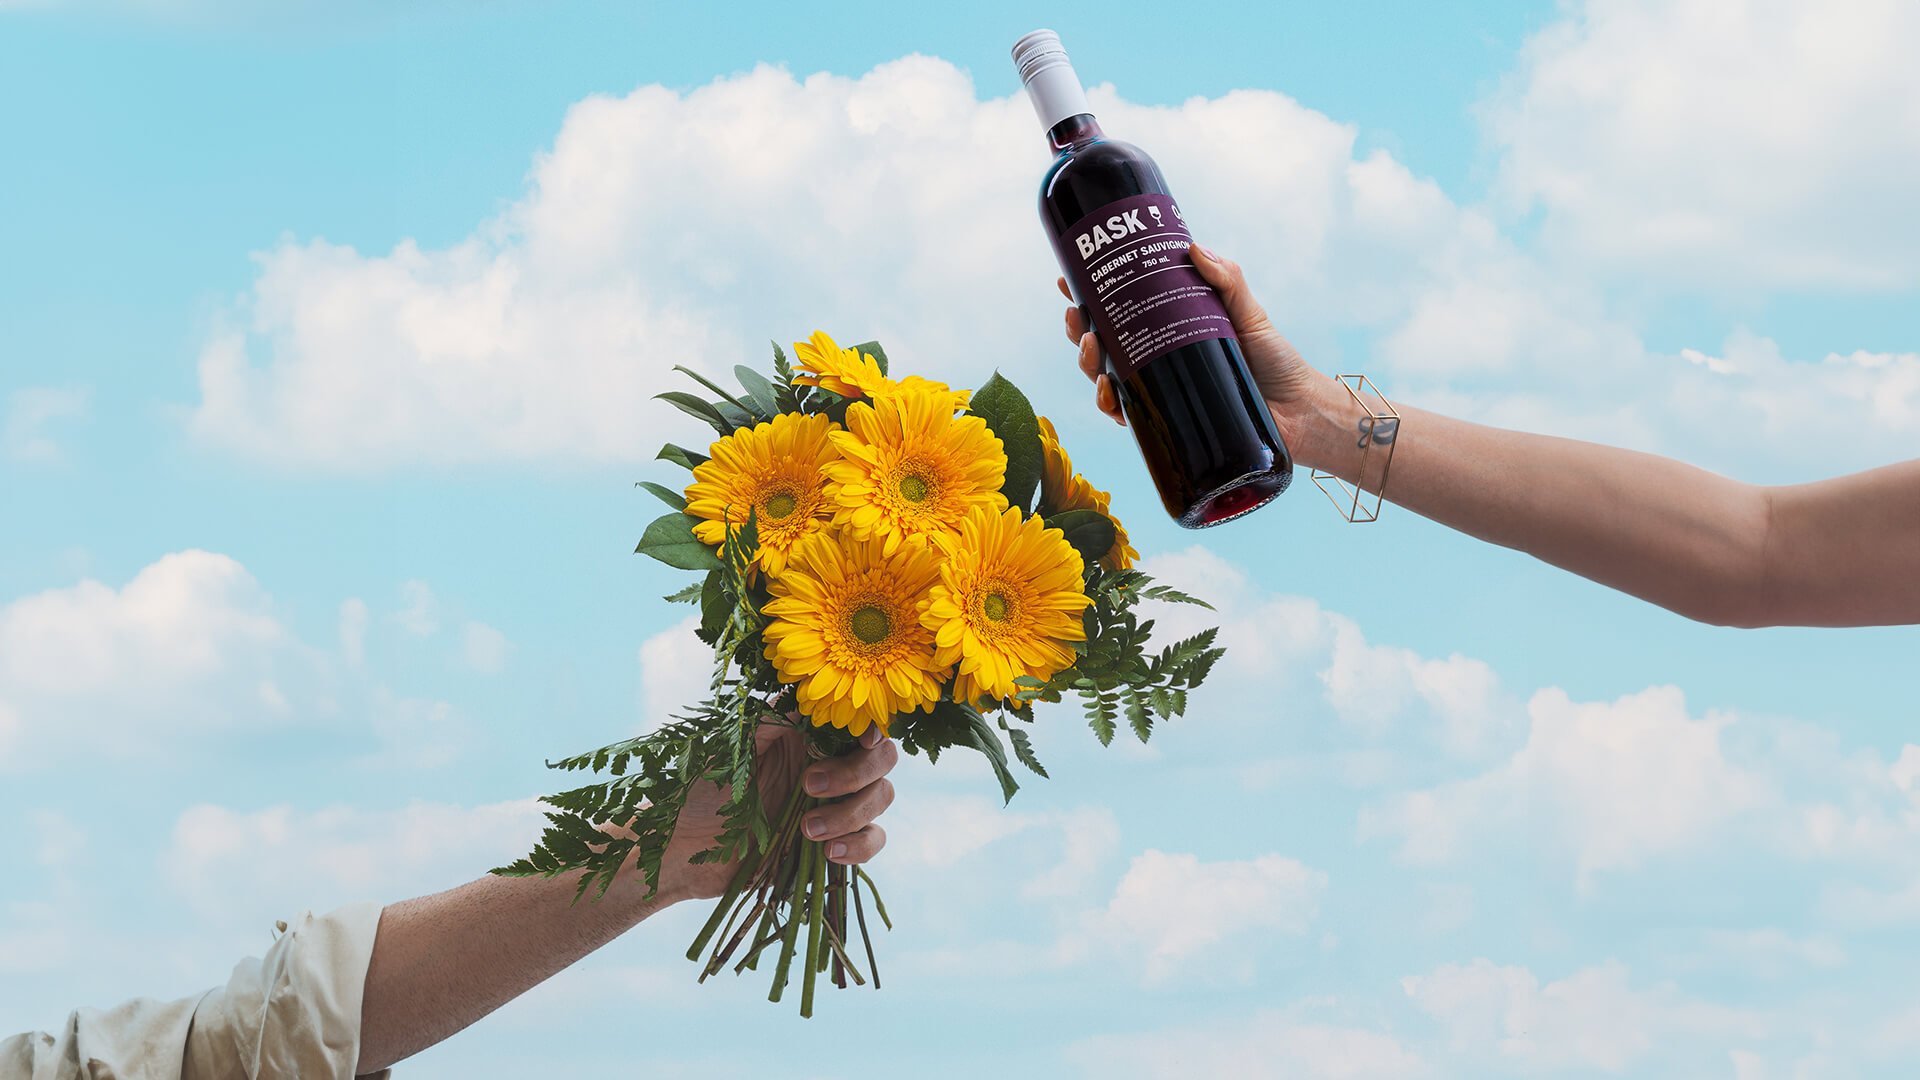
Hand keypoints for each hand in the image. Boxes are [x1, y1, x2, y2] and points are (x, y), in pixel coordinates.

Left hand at [661, 722, 897, 900]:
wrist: (681, 850)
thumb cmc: (698, 791)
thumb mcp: (732, 747)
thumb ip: (772, 720)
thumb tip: (810, 700)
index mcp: (805, 735)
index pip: (857, 722)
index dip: (872, 727)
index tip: (863, 741)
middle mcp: (827, 764)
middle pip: (881, 759)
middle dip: (857, 773)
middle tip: (810, 786)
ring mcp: (834, 805)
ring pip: (880, 798)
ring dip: (851, 813)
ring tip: (806, 831)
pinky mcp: (834, 843)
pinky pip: (872, 840)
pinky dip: (860, 846)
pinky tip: (828, 853)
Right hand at [1057, 245, 1322, 447]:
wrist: (1300, 412)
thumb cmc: (1276, 361)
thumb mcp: (1249, 312)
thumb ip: (1227, 279)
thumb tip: (1193, 246)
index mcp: (1169, 328)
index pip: (1121, 308)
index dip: (1088, 296)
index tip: (1067, 280)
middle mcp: (1158, 359)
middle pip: (1103, 343)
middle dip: (1078, 329)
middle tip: (1075, 315)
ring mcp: (1161, 392)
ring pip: (1106, 377)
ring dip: (1087, 363)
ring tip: (1091, 347)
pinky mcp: (1168, 423)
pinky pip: (1128, 415)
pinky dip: (1110, 405)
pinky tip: (1107, 394)